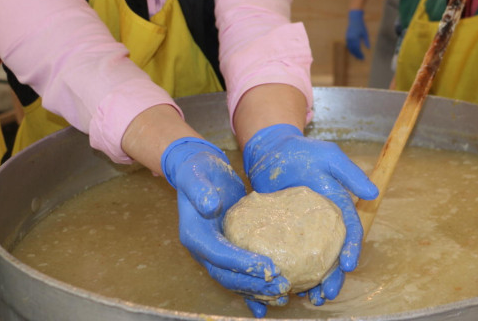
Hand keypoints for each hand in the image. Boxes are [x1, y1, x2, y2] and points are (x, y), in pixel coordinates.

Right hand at [161, 137, 289, 317]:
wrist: (198, 171)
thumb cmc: (198, 172)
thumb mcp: (196, 176)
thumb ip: (201, 191)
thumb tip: (210, 205)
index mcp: (195, 236)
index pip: (220, 256)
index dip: (243, 264)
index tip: (269, 267)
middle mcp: (204, 250)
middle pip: (228, 276)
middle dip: (254, 284)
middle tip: (282, 286)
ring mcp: (215, 253)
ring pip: (234, 280)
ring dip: (257, 291)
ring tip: (282, 296)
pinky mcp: (227, 250)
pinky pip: (239, 274)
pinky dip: (251, 291)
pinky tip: (266, 305)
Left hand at [243, 124, 378, 305]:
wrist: (270, 152)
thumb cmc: (302, 152)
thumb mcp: (329, 157)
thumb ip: (350, 173)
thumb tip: (373, 192)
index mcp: (337, 208)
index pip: (349, 231)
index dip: (352, 248)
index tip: (347, 265)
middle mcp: (322, 225)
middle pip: (331, 256)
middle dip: (333, 278)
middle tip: (326, 295)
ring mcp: (302, 232)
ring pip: (312, 263)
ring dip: (314, 283)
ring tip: (311, 300)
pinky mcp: (282, 235)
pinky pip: (289, 258)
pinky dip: (291, 275)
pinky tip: (287, 290)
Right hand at [345, 10, 369, 58]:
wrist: (354, 19)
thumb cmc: (361, 26)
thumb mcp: (365, 33)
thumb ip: (366, 41)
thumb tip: (368, 48)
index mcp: (356, 38)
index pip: (357, 49)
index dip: (360, 54)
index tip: (363, 58)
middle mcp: (351, 38)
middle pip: (353, 49)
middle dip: (357, 55)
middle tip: (360, 59)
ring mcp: (348, 37)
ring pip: (350, 48)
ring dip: (353, 53)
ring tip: (357, 57)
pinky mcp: (347, 36)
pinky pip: (348, 45)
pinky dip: (351, 49)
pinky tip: (354, 51)